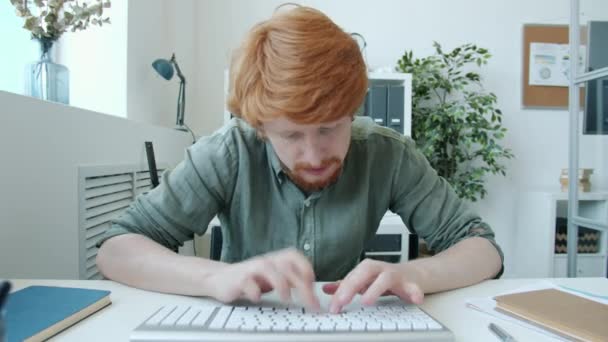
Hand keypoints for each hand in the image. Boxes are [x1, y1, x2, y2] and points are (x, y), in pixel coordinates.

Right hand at [205, 248, 319, 310]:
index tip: (313, 284)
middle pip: (286, 267)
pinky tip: (258, 298)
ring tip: (286, 298)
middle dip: (301, 285)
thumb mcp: (275, 277)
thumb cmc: (252, 279)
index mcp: (276, 259)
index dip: (306, 268)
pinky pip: (247, 283)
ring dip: (280, 284)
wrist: (221, 279)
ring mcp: (252, 269)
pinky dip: (254, 291)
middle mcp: (265, 261)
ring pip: (268, 269)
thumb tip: (313, 293)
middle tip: (310, 302)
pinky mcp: (239, 280)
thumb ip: (292, 280)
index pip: (294, 256)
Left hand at [322, 259, 423, 313]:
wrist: (414, 274)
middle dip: (351, 286)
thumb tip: (326, 289)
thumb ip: (347, 285)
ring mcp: (397, 275)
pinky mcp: (412, 283)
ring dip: (375, 289)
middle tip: (341, 301)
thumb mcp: (365, 281)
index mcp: (367, 268)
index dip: (340, 291)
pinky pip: (414, 287)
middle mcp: (381, 269)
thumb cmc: (385, 278)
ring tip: (366, 301)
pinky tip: (415, 300)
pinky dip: (415, 292)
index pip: (351, 277)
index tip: (332, 306)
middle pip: (364, 273)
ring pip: (386, 278)